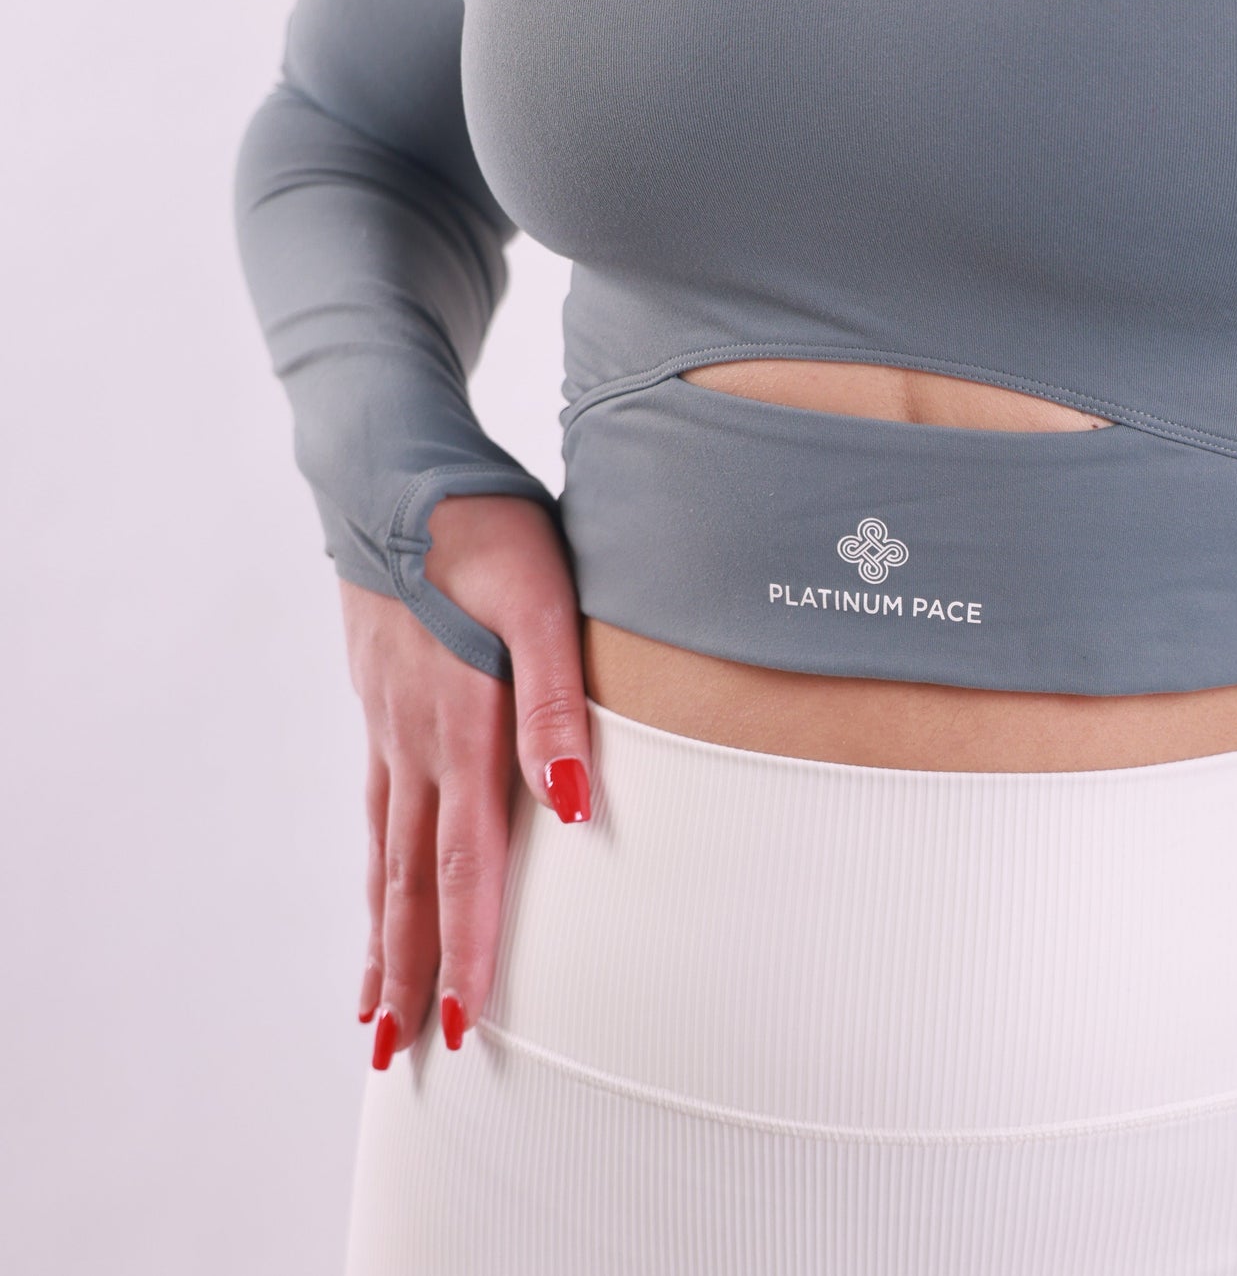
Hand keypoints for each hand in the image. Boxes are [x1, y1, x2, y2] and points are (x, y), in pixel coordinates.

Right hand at [340, 493, 589, 1068]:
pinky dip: (373, 864)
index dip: (468, 947)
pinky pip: (375, 805)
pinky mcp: (382, 699)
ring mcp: (389, 722)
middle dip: (409, 969)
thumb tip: (569, 805)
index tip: (461, 1026)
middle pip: (409, 879)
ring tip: (373, 1002)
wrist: (397, 474)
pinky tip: (377, 880)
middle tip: (399, 1056)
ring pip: (383, 851)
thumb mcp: (545, 600)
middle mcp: (415, 739)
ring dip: (382, 932)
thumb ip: (559, 701)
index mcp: (461, 726)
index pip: (466, 863)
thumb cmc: (486, 531)